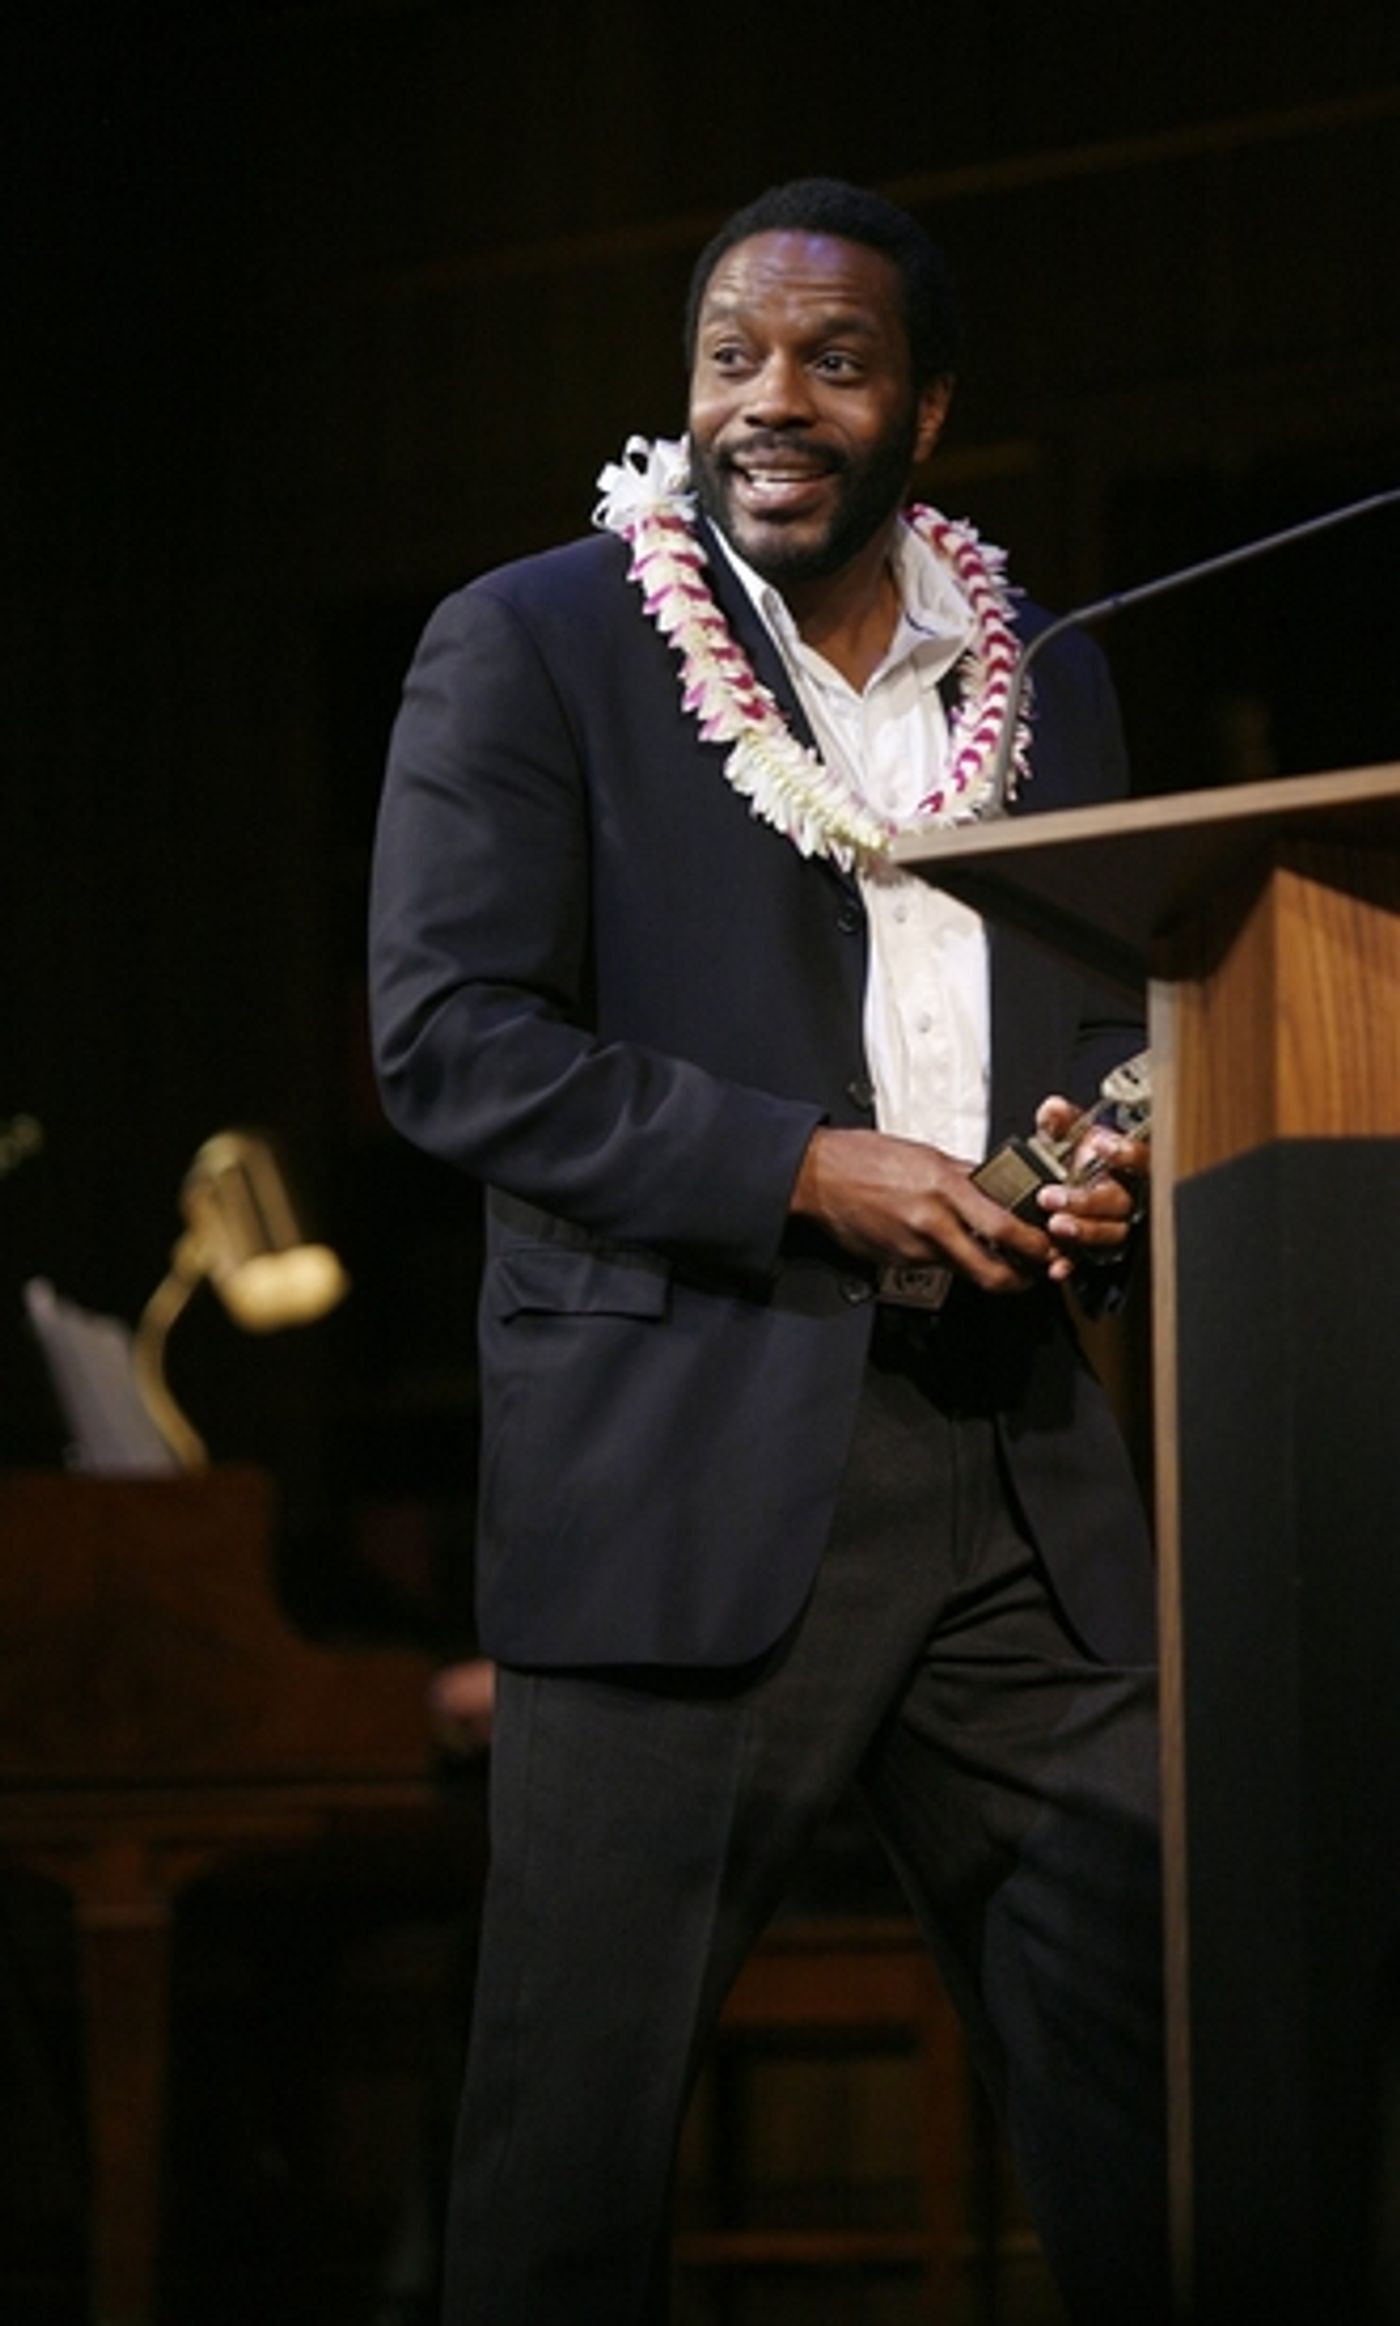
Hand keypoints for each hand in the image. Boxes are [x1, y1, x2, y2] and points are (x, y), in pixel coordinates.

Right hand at [791, 1126, 1055, 1295]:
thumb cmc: (865, 1157)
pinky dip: (946, 1257)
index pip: (1004, 1228)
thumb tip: (996, 1186)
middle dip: (1019, 1280)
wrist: (818, 1176)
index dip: (1034, 1246)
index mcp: (944, 1189)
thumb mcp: (927, 1155)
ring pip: (963, 1268)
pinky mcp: (898, 1262)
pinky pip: (933, 1265)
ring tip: (987, 1251)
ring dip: (981, 1265)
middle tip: (1032, 1275)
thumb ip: (965, 1175)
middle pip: (990, 1271)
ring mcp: (914, 1249)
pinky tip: (939, 1240)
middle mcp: (932, 1224)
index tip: (1047, 1248)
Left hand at [1032, 1093, 1149, 1282]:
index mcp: (1127, 1168)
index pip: (1145, 1161)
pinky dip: (1072, 1264)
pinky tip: (1058, 1266)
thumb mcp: (1071, 1136)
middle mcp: (1126, 1199)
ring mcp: (1114, 1226)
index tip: (1102, 1144)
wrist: (1068, 1189)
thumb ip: (1062, 1121)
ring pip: (1110, 1234)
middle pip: (1120, 1204)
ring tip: (1055, 1225)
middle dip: (1087, 1201)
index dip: (1129, 1154)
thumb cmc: (1080, 1160)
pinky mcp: (1097, 1251)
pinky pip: (1089, 1262)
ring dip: (1083, 1231)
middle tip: (1051, 1196)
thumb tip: (1054, 1109)